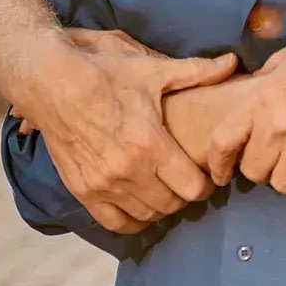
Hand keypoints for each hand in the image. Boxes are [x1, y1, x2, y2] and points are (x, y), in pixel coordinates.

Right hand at [15, 36, 236, 233]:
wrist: (53, 84)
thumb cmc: (106, 74)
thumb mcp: (154, 70)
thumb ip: (197, 71)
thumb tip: (232, 62)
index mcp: (150, 144)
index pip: (192, 187)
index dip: (205, 184)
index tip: (207, 175)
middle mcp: (127, 171)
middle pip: (171, 205)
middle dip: (184, 194)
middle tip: (187, 179)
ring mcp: (103, 185)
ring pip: (146, 216)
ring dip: (160, 206)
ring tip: (165, 188)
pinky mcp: (82, 191)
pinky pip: (114, 223)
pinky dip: (131, 218)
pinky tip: (139, 202)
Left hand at [207, 15, 285, 199]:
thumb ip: (271, 73)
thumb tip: (256, 87)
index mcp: (264, 97)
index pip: (223, 141)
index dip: (218, 162)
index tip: (222, 172)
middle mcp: (280, 127)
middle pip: (253, 171)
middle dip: (262, 166)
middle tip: (277, 156)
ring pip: (283, 185)